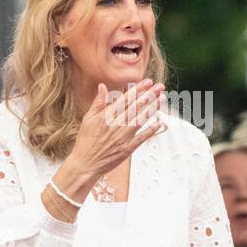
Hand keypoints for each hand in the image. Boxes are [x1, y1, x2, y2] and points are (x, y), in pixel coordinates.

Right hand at [58, 80, 166, 200]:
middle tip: (160, 87)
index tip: (148, 82)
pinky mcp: (127, 149)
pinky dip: (151, 130)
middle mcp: (117, 124)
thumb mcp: (88, 119)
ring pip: (141, 119)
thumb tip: (102, 86)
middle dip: (150, 95)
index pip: (126, 99)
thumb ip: (98, 102)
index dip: (138, 89)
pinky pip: (142, 138)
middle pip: (136, 107)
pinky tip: (159, 122)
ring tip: (162, 99)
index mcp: (107, 116)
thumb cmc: (85, 142)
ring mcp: (123, 137)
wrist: (85, 164)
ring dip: (152, 109)